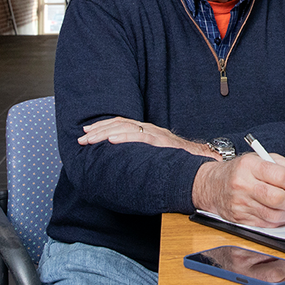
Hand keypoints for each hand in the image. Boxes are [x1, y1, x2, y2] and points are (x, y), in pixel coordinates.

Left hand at [78, 116, 212, 156]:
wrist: (202, 160)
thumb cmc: (180, 159)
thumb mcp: (158, 154)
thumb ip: (143, 153)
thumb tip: (124, 160)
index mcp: (148, 131)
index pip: (122, 124)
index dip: (104, 126)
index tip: (87, 131)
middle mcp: (151, 129)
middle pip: (120, 125)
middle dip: (99, 130)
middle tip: (82, 138)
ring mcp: (156, 134)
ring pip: (126, 129)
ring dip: (105, 133)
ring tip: (90, 139)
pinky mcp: (161, 142)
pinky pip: (140, 137)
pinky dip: (124, 137)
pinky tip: (111, 140)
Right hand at [192, 152, 284, 226]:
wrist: (213, 185)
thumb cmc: (241, 171)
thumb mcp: (261, 158)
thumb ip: (284, 166)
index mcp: (250, 165)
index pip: (280, 176)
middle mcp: (243, 184)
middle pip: (277, 198)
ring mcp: (240, 203)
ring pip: (273, 215)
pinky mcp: (239, 219)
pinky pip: (266, 224)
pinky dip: (279, 221)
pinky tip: (284, 215)